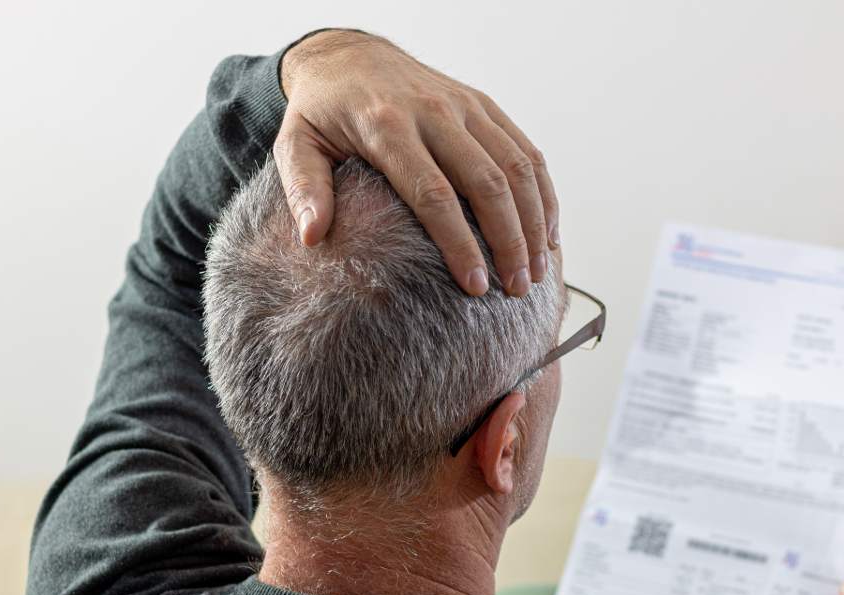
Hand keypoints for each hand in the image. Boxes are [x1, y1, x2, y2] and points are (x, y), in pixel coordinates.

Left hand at [274, 30, 558, 297]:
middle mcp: (433, 112)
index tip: (475, 286)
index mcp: (387, 125)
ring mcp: (465, 106)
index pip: (433, 193)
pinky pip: (526, 151)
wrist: (349, 54)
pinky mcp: (485, 106)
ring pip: (516, 167)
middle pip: (486, 183)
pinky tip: (548, 235)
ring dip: (533, 223)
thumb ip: (304, 189)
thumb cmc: (322, 112)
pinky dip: (544, 195)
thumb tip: (313, 239)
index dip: (459, 243)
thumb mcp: (296, 144)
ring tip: (537, 273)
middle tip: (515, 291)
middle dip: (508, 241)